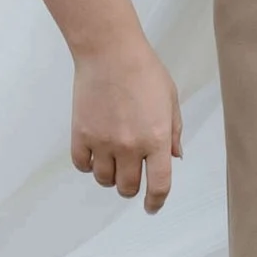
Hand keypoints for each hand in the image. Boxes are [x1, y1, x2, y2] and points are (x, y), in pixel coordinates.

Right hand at [71, 36, 181, 212]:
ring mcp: (103, 141)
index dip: (156, 202)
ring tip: (113, 160)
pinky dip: (89, 165)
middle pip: (128, 188)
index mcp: (156, 139)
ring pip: (104, 180)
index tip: (152, 206)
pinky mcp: (81, 134)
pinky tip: (95, 154)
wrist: (109, 50)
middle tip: (132, 176)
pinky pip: (82, 165)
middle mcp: (130, 146)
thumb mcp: (170, 99)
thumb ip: (174, 131)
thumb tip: (174, 157)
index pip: (158, 185)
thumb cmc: (143, 70)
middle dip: (132, 188)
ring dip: (110, 177)